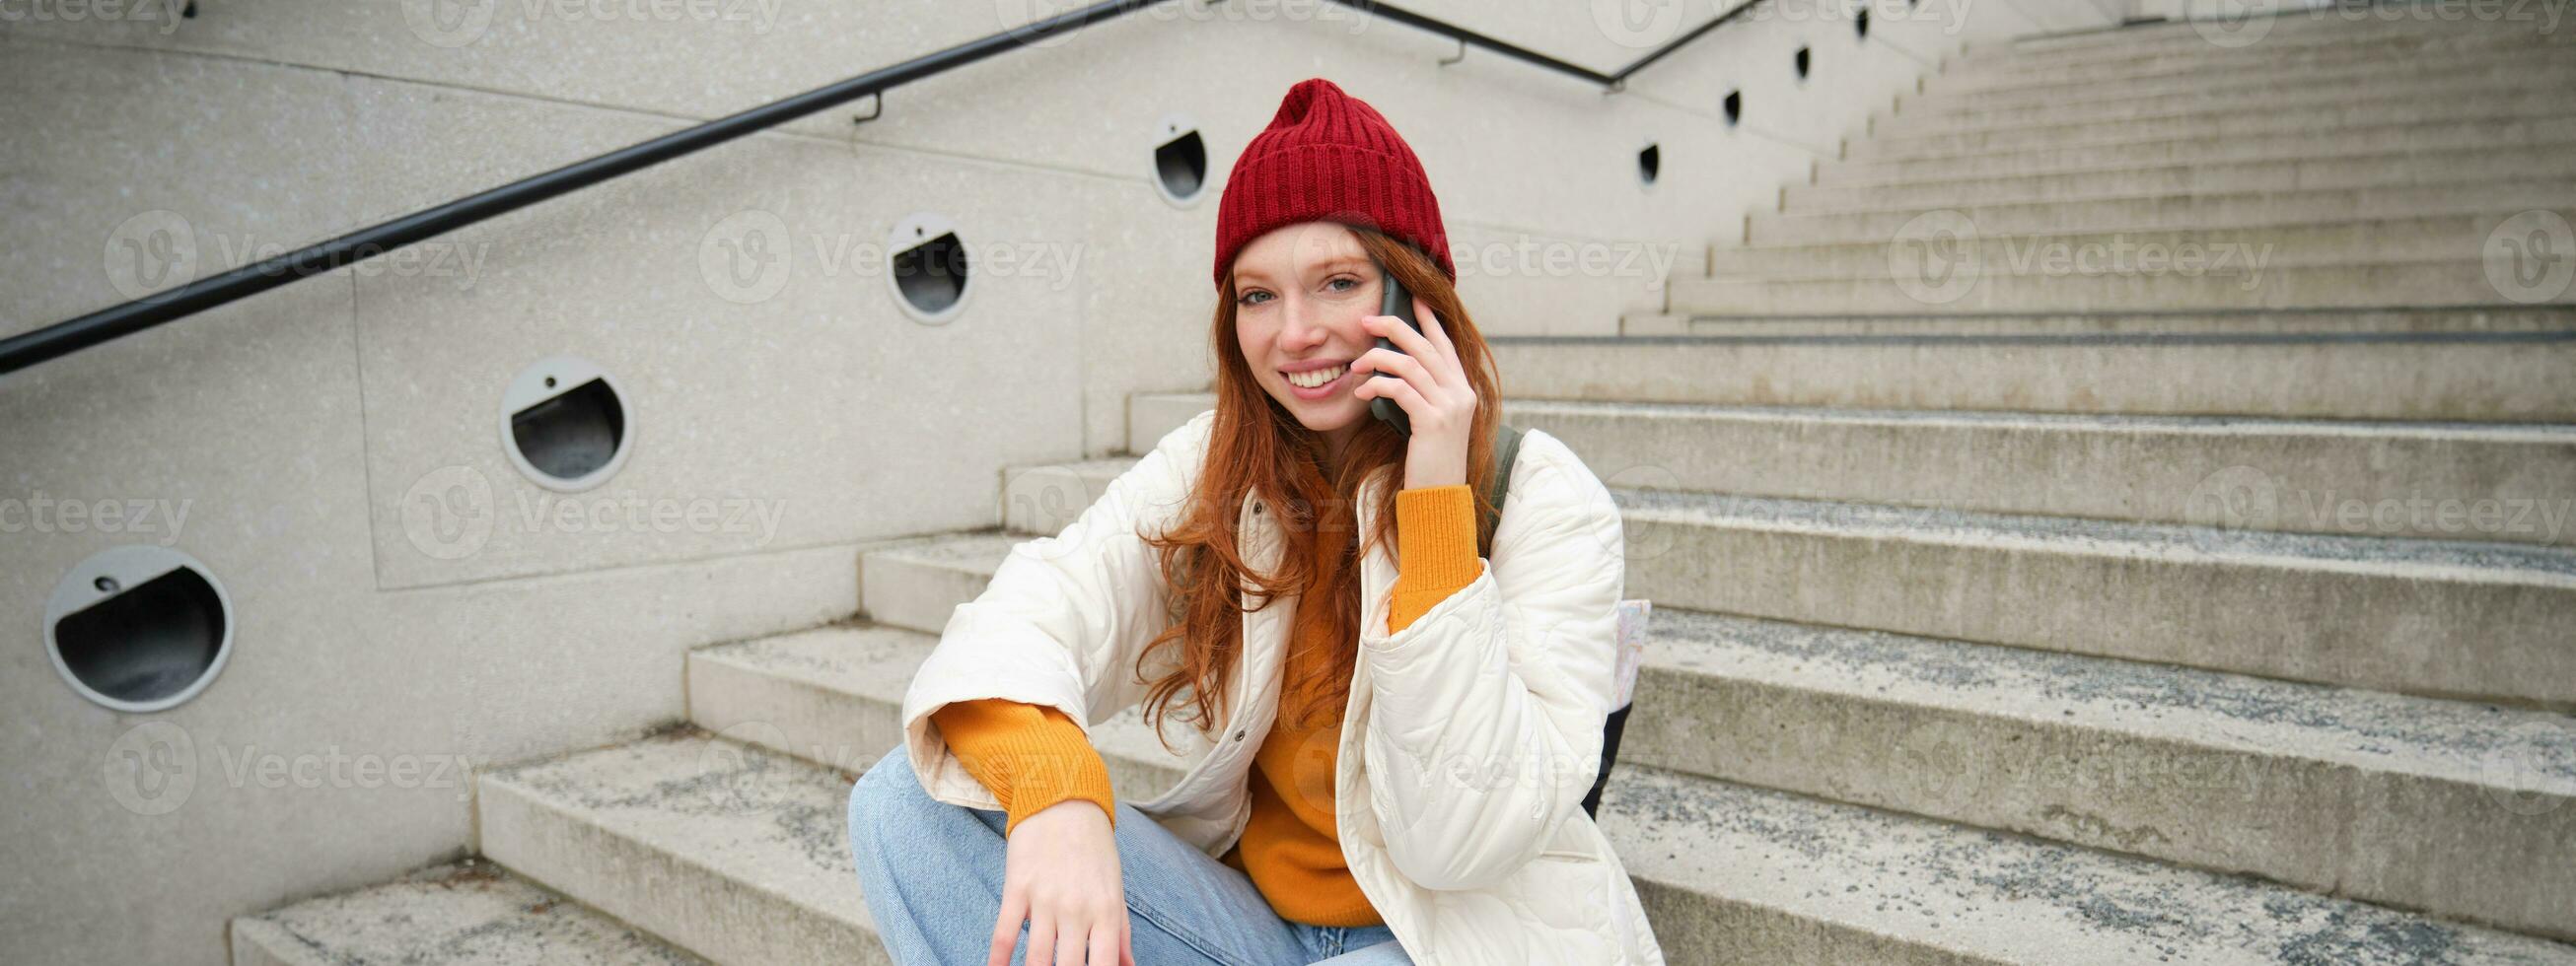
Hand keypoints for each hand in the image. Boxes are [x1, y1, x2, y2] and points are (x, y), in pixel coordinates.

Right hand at [989, 799, 1133, 965]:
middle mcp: (1077, 908)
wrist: (1063, 800)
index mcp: (1107, 911)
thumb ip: (1120, 933)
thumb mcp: (1115, 889)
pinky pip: (1004, 932)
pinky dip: (997, 959)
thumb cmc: (1094, 850)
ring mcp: (1045, 898)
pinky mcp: (1017, 887)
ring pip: (1036, 958)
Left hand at [1353, 294, 1475, 489]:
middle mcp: (1461, 393)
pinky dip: (1377, 385)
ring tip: (1355, 364)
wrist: (1440, 495)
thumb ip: (1423, 394)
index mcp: (1462, 390)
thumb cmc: (1429, 459)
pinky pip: (1400, 390)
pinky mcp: (1433, 422)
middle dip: (1394, 327)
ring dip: (1377, 359)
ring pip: (1410, 365)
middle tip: (1367, 320)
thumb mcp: (1431, 421)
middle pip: (1426, 347)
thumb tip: (1394, 367)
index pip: (1445, 345)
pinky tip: (1362, 391)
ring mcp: (1450, 407)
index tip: (1413, 298)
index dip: (1428, 320)